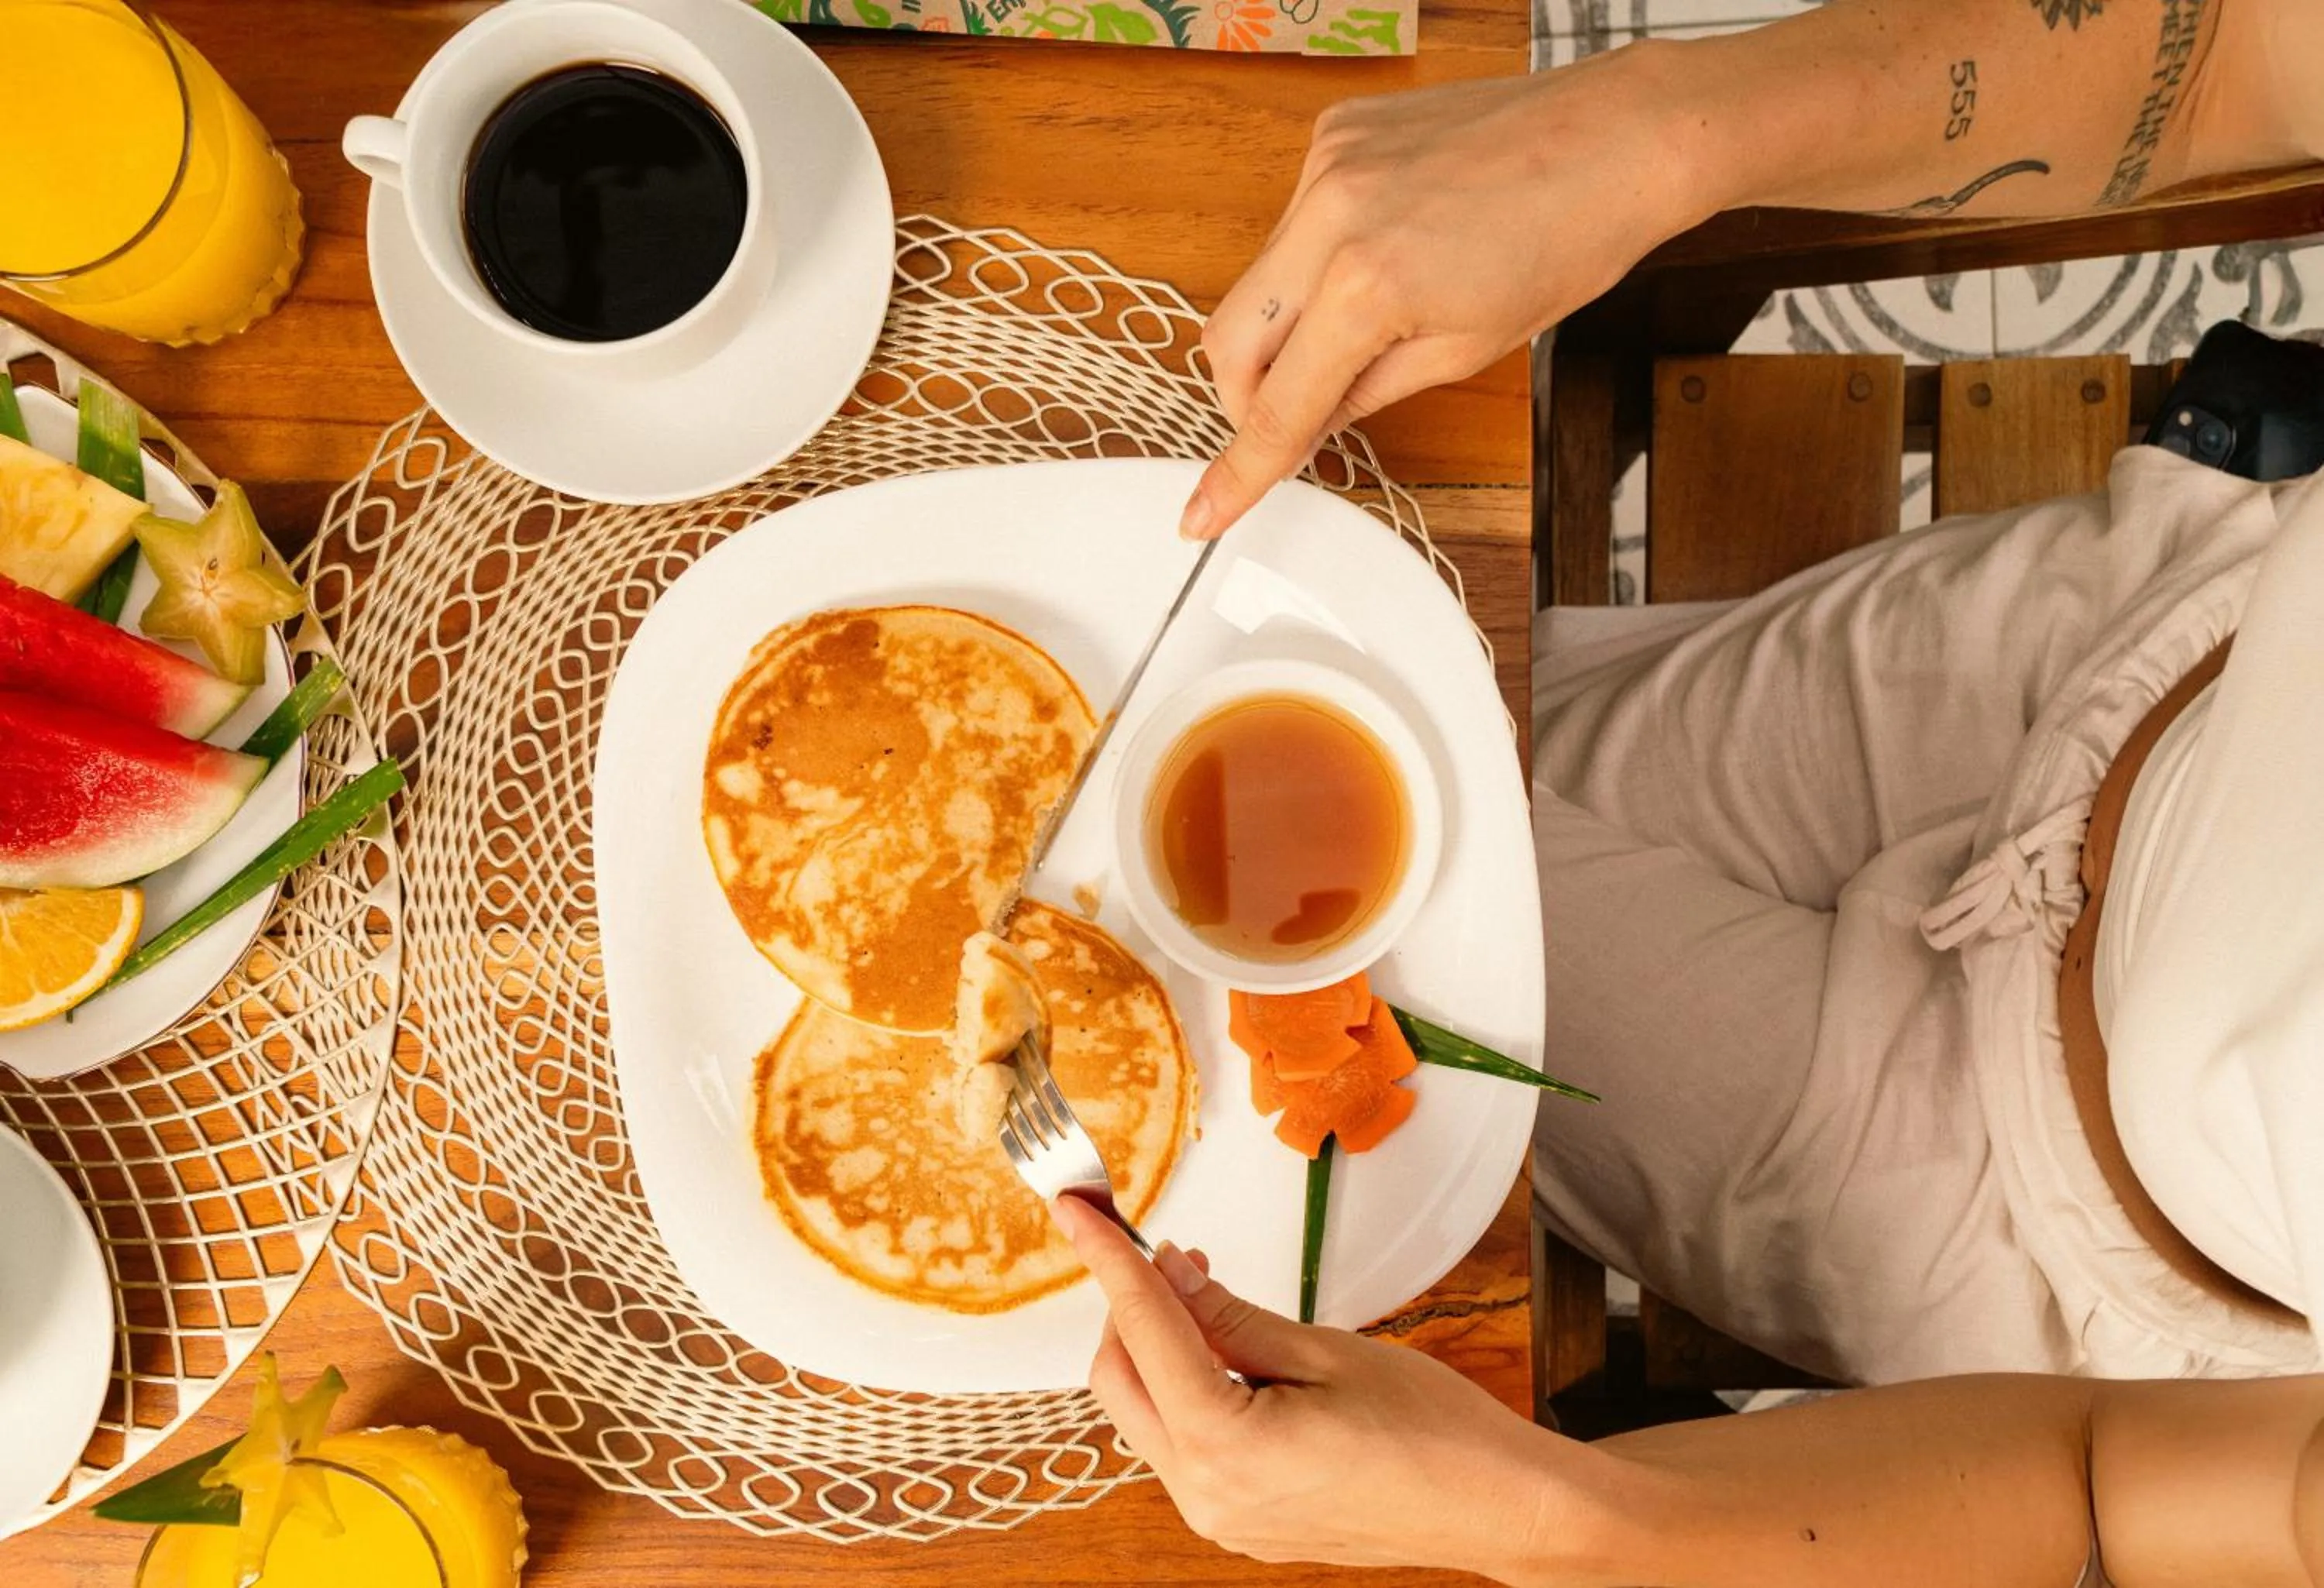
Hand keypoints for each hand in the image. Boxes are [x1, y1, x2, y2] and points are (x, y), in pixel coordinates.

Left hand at [1051, 1193, 1613, 1579]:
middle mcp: (1206, 1495)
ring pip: (1147, 1414)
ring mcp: (1220, 1518)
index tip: (1077, 1210)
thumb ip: (1230, 1316)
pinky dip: (1188, 1389)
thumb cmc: (1431, 1430)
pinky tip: (1232, 1355)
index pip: (1143, 1331)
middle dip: (1131, 1309)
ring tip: (1213, 1299)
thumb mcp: (1325, 1350)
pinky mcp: (1239, 1523)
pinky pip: (1183, 1445)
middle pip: (1120, 1381)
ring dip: (1161, 1350)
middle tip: (1176, 1255)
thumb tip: (1167, 1275)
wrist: (1492, 1505)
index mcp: (1226, 1447)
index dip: (1108, 1259)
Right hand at [1183, 48, 1714, 539]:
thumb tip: (1304, 423)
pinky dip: (1317, 259)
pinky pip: (1293, 222)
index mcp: (1368, 286)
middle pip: (1228, 337)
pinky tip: (1383, 253)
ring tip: (1368, 319)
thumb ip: (1365, 392)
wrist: (1617, 140)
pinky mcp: (1335, 134)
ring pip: (1257, 278)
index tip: (1202, 513)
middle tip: (1291, 419)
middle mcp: (1331, 215)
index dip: (1238, 472)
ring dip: (1289, 322)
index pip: (1278, 405)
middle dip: (1248, 394)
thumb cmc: (1568, 241)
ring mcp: (1326, 165)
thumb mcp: (1465, 350)